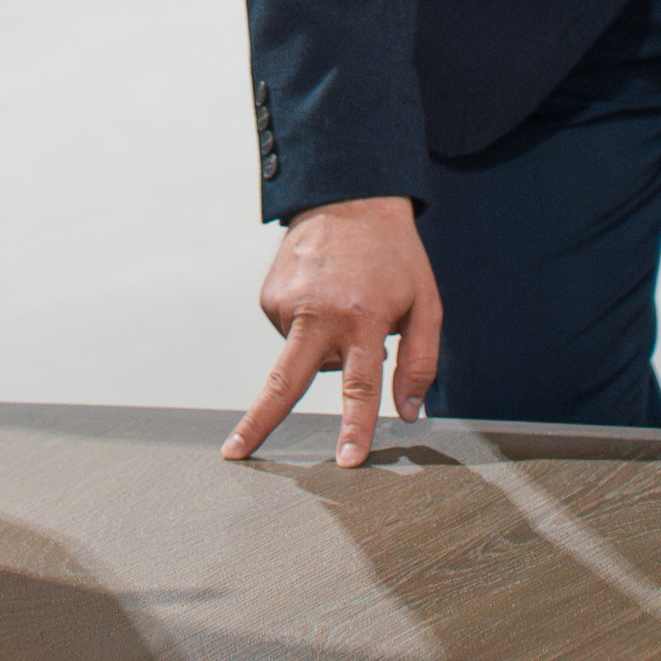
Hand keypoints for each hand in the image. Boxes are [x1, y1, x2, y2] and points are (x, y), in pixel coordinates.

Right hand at [224, 196, 441, 470]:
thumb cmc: (394, 256)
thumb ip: (421, 362)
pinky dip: (307, 330)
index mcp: (362, 319)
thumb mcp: (425, 304)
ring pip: (300, 358)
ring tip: (342, 308)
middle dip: (259, 421)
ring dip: (322, 350)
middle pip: (285, 382)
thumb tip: (410, 413)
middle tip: (234, 452)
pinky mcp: (269, 296)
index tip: (346, 460)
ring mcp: (288, 303)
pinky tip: (321, 300)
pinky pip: (289, 334)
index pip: (360, 386)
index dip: (355, 428)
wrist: (348, 199)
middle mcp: (318, 313)